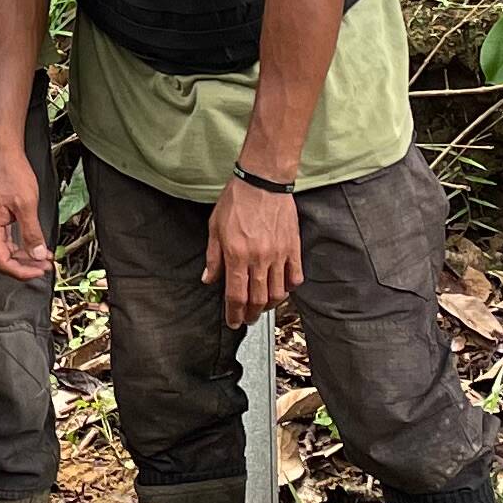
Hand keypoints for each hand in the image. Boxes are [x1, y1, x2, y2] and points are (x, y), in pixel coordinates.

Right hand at [0, 154, 53, 282]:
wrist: (3, 154)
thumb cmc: (10, 172)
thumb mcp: (27, 204)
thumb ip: (32, 233)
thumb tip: (37, 255)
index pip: (2, 261)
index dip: (21, 271)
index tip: (38, 271)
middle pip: (4, 257)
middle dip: (26, 264)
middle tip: (45, 266)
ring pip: (7, 248)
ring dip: (26, 255)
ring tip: (45, 257)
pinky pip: (8, 237)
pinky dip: (22, 243)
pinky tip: (36, 244)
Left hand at [205, 176, 304, 317]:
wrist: (262, 181)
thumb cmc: (236, 201)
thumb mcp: (214, 227)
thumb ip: (213, 257)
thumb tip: (208, 280)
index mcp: (236, 254)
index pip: (235, 295)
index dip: (234, 314)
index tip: (233, 322)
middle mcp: (258, 258)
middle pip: (258, 300)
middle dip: (251, 315)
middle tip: (247, 318)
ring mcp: (279, 254)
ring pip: (277, 293)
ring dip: (269, 305)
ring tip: (262, 306)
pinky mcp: (293, 248)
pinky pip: (294, 278)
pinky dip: (288, 288)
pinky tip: (281, 289)